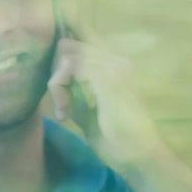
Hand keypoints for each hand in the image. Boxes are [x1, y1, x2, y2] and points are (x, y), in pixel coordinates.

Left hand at [47, 35, 191, 191]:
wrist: (138, 154)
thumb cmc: (113, 136)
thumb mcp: (85, 108)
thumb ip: (72, 89)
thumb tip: (54, 74)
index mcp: (113, 64)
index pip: (83, 37)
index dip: (63, 40)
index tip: (54, 65)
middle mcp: (116, 60)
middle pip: (68, 45)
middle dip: (54, 72)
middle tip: (60, 101)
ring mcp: (114, 67)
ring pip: (66, 56)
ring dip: (56, 85)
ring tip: (64, 110)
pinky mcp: (108, 78)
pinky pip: (69, 68)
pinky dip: (59, 89)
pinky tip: (65, 113)